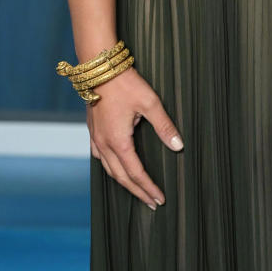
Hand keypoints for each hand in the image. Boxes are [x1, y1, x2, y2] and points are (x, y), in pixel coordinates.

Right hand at [88, 66, 182, 207]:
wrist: (99, 68)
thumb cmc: (126, 84)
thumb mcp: (150, 103)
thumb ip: (164, 126)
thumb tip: (178, 146)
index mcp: (118, 142)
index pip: (135, 173)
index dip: (148, 188)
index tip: (160, 199)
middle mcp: (104, 145)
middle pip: (121, 177)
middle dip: (137, 191)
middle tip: (152, 202)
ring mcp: (96, 138)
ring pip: (109, 169)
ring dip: (124, 182)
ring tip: (137, 191)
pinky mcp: (93, 131)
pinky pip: (99, 157)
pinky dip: (110, 168)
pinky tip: (116, 167)